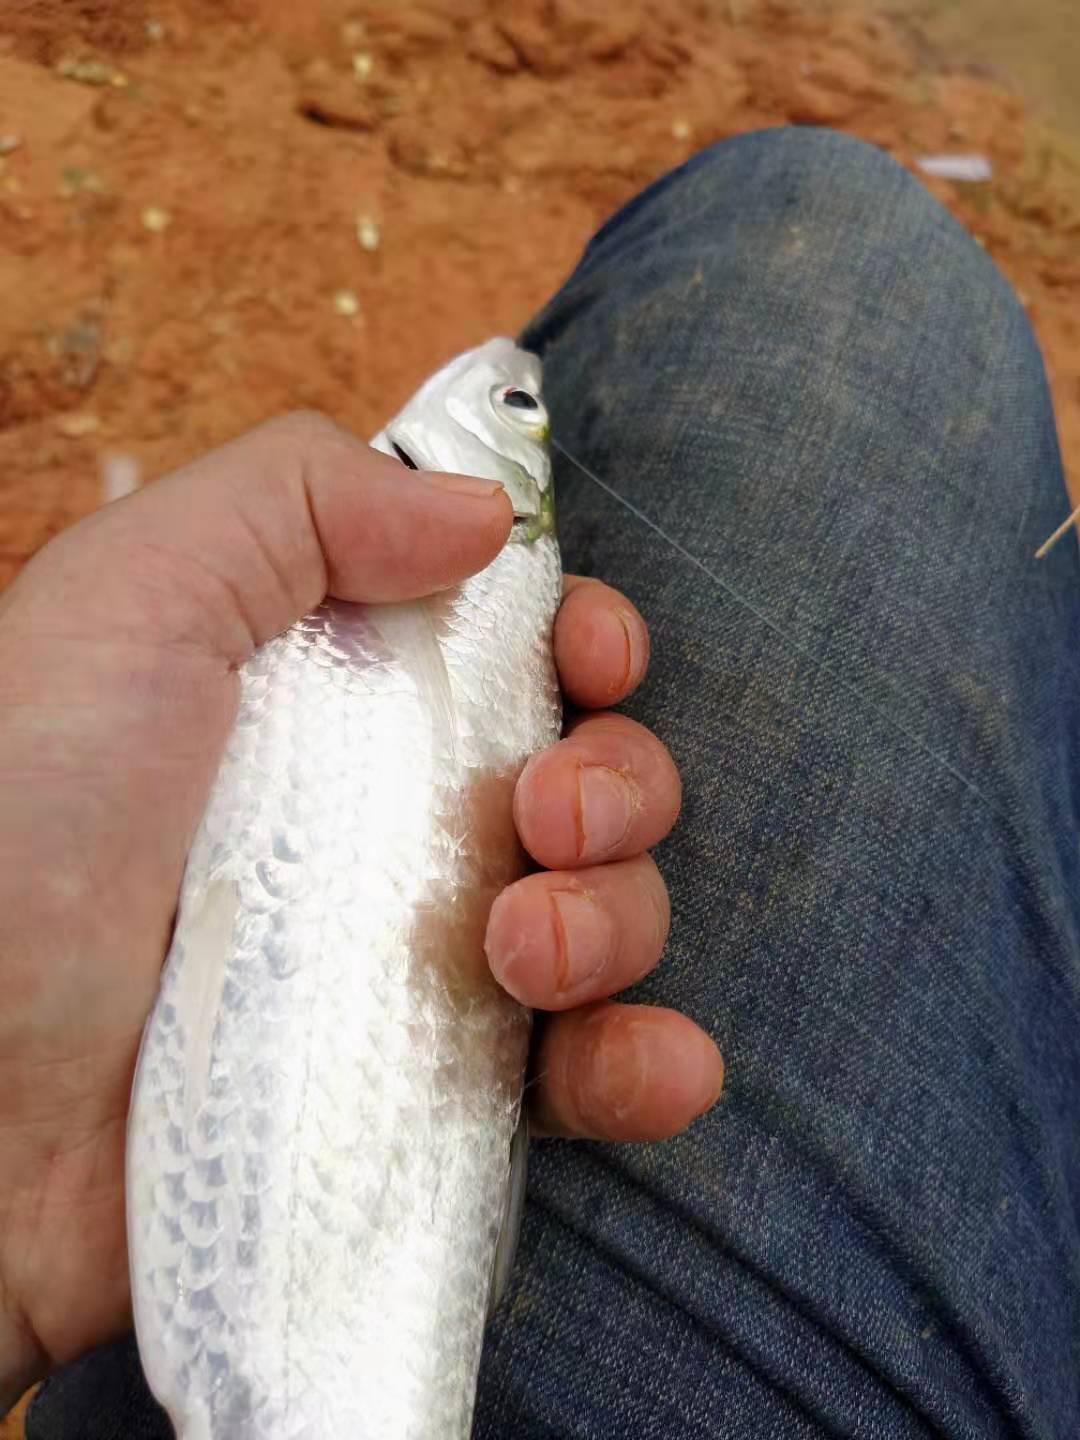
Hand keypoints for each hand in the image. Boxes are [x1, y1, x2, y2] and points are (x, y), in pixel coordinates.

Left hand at [0, 412, 722, 1401]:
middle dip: (615, 781)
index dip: (580, 640)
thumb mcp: (132, 599)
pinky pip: (587, 1079)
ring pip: (607, 918)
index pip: (513, 652)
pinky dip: (647, 1067)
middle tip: (548, 812)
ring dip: (619, 917)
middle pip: (587, 777)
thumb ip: (297, 502)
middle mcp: (390, 827)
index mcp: (335, 704)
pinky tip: (654, 1068)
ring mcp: (416, 968)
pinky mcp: (429, 1102)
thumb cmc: (22, 825)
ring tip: (526, 947)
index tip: (587, 657)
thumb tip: (484, 517)